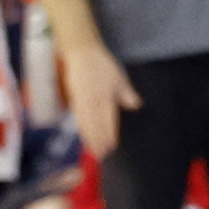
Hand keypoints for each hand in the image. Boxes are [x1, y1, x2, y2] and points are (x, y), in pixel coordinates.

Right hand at [62, 40, 140, 159]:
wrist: (81, 52)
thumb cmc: (102, 65)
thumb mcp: (119, 78)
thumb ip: (127, 94)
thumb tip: (135, 105)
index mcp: (105, 96)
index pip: (107, 119)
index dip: (108, 133)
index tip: (111, 146)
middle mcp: (93, 100)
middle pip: (95, 124)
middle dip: (98, 140)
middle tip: (101, 155)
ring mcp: (82, 99)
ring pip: (85, 122)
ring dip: (89, 137)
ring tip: (93, 150)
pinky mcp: (73, 98)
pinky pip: (78, 116)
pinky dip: (81, 127)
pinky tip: (83, 135)